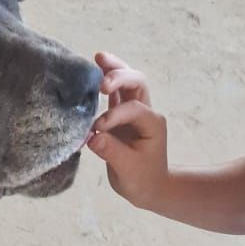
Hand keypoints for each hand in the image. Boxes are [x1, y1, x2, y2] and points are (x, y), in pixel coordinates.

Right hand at [87, 51, 168, 208]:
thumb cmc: (142, 180)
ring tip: (99, 57)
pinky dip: (105, 81)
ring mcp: (134, 112)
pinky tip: (92, 74)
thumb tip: (93, 137)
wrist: (150, 188)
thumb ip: (111, 152)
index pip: (133, 109)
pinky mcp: (121, 115)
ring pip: (127, 82)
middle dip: (121, 76)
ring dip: (114, 69)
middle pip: (137, 82)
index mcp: (152, 123)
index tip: (97, 129)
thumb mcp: (128, 170)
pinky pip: (115, 93)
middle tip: (102, 82)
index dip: (114, 115)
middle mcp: (145, 113)